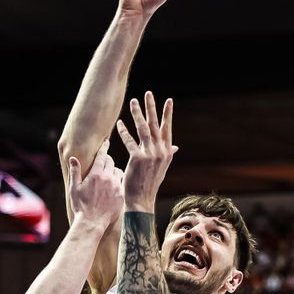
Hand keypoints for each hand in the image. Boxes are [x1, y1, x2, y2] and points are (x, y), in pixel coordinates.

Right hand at [66, 138, 124, 229]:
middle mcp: (108, 178)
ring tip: (109, 173)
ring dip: (113, 170)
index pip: (102, 156)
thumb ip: (75, 172)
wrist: (92, 222)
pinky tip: (113, 185)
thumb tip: (72, 158)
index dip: (104, 147)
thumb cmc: (80, 207)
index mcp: (96, 175)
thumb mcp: (74, 188)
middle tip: (105, 159)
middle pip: (111, 161)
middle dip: (108, 158)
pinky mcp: (121, 195)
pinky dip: (118, 181)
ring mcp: (116, 186)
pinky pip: (121, 183)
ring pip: (118, 171)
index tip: (106, 142)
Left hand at [116, 92, 176, 211]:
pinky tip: (119, 123)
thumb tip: (174, 147)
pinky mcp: (138, 158)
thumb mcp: (162, 168)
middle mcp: (160, 151)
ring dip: (137, 114)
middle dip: (151, 108)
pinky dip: (124, 132)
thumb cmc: (149, 183)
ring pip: (143, 129)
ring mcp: (150, 154)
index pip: (167, 128)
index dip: (167, 114)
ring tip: (133, 101)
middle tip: (148, 93)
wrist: (142, 200)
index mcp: (166, 152)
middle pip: (155, 124)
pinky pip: (130, 141)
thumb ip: (167, 154)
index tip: (169, 100)